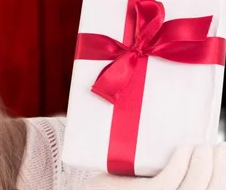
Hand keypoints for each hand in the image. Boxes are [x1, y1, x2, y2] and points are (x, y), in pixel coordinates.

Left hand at [83, 143, 225, 189]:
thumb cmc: (114, 187)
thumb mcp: (142, 181)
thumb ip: (158, 171)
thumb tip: (182, 143)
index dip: (223, 176)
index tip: (222, 153)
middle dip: (221, 169)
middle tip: (219, 146)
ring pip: (196, 187)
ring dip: (205, 164)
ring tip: (202, 146)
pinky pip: (170, 181)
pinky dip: (183, 163)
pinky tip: (185, 148)